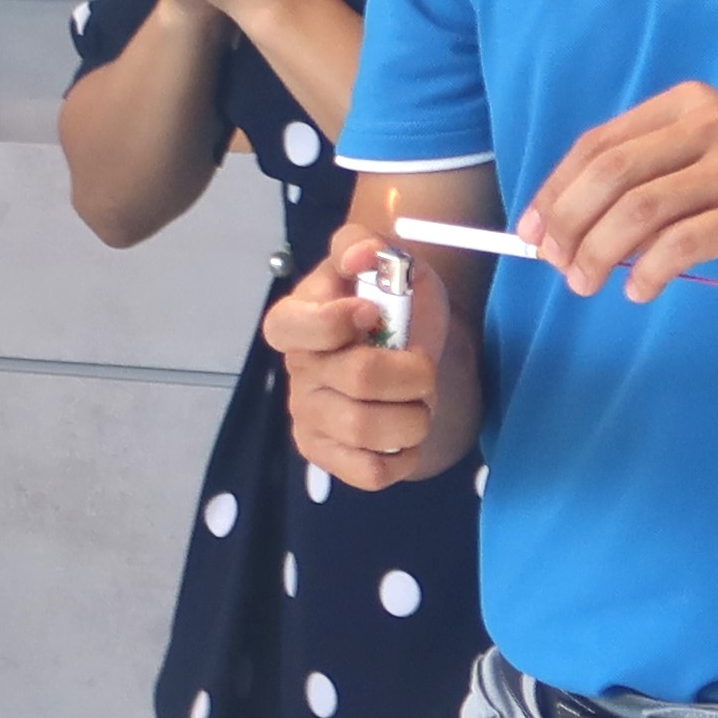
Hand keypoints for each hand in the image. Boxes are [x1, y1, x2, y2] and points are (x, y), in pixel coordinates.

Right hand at [267, 231, 464, 490]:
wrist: (411, 349)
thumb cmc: (393, 302)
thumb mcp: (384, 260)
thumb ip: (364, 244)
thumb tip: (361, 258)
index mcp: (294, 319)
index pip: (295, 327)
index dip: (338, 322)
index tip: (375, 313)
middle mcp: (295, 371)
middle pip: (358, 379)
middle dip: (413, 374)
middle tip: (423, 368)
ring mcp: (307, 417)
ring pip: (367, 431)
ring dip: (414, 417)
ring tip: (418, 403)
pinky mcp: (326, 456)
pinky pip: (368, 472)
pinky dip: (402, 457)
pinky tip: (406, 436)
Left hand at [517, 81, 717, 303]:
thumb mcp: (711, 163)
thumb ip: (649, 179)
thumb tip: (565, 225)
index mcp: (689, 106)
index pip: (598, 144)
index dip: (555, 189)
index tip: (530, 230)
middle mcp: (712, 125)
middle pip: (610, 173)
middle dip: (568, 223)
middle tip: (551, 263)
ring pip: (638, 210)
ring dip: (599, 253)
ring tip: (585, 284)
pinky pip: (680, 245)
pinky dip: (647, 273)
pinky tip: (639, 292)